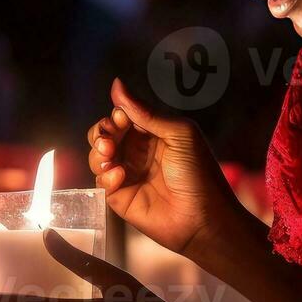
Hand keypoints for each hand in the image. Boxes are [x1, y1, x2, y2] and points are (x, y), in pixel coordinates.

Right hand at [89, 78, 238, 257]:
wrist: (204, 218)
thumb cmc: (199, 173)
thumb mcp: (179, 134)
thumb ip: (146, 111)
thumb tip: (116, 84)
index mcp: (153, 132)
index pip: (122, 115)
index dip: (116, 115)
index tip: (121, 119)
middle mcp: (138, 151)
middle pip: (104, 133)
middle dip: (101, 132)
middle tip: (108, 140)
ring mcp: (128, 173)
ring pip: (97, 155)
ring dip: (99, 152)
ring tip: (110, 156)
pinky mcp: (120, 197)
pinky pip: (101, 179)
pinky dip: (105, 174)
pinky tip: (120, 176)